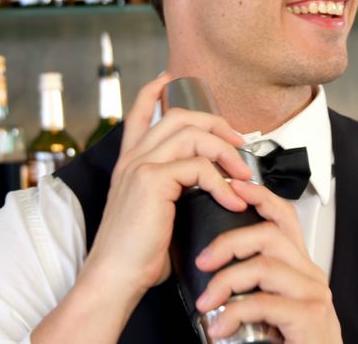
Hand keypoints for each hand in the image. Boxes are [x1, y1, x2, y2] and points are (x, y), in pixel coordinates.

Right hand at [79, 72, 254, 304]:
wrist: (113, 279)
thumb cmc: (135, 258)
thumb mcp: (154, 218)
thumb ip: (173, 197)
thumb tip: (208, 196)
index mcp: (130, 164)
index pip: (139, 113)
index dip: (155, 90)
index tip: (170, 78)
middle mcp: (132, 159)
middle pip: (179, 116)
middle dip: (216, 123)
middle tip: (239, 142)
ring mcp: (140, 166)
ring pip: (193, 134)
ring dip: (226, 150)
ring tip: (244, 175)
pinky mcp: (151, 181)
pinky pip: (198, 167)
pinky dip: (223, 183)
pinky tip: (232, 201)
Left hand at [194, 180, 341, 342]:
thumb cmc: (289, 343)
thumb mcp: (267, 306)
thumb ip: (250, 282)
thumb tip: (210, 264)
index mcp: (298, 268)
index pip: (283, 218)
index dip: (258, 197)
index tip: (232, 186)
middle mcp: (310, 276)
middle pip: (270, 235)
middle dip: (230, 242)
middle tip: (204, 259)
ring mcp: (313, 295)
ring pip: (264, 266)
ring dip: (227, 281)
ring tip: (207, 302)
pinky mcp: (309, 317)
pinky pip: (264, 303)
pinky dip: (234, 314)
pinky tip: (220, 328)